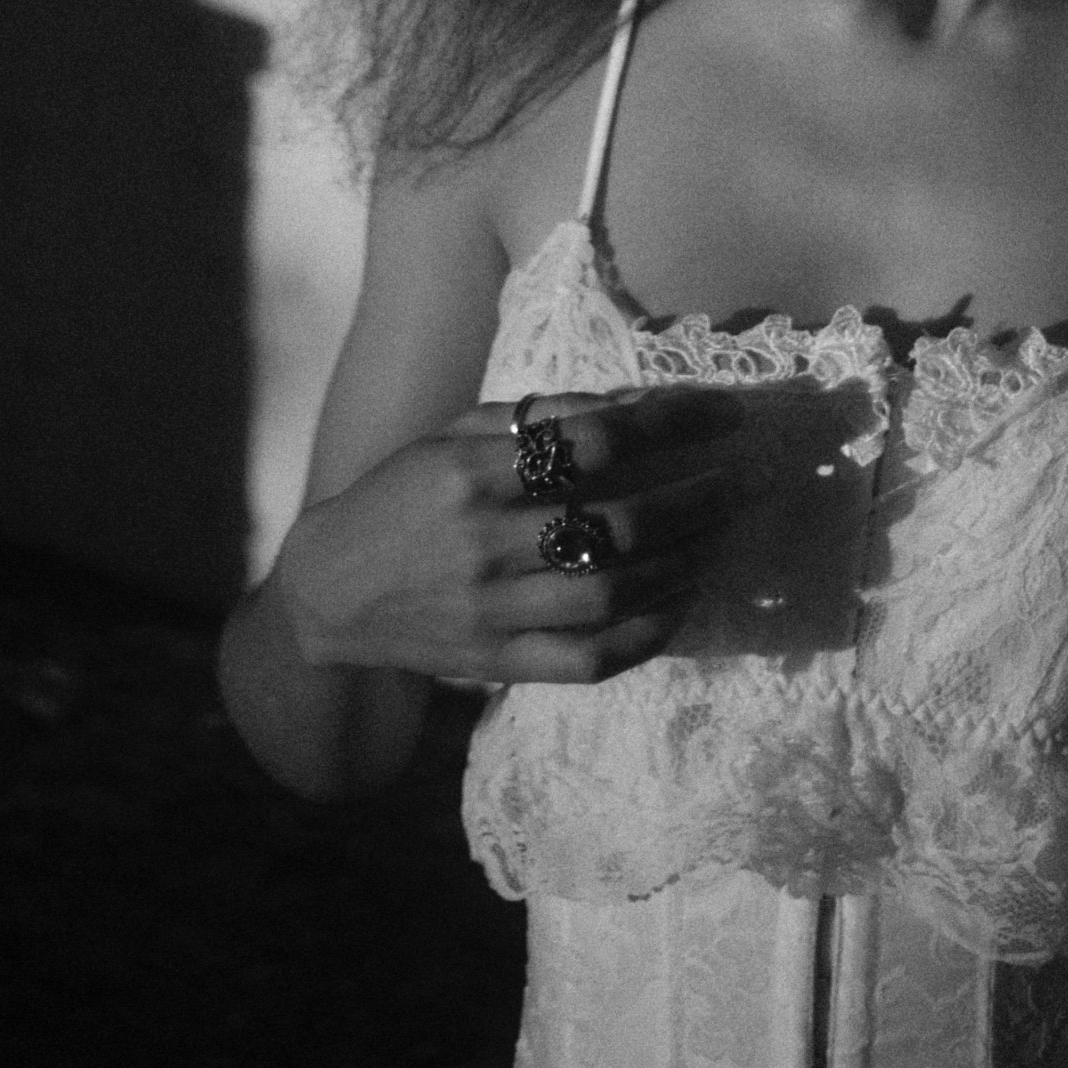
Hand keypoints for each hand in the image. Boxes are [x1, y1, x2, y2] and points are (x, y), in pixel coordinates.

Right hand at [278, 384, 740, 689]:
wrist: (331, 591)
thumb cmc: (405, 494)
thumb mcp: (457, 434)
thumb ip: (541, 415)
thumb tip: (635, 403)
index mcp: (472, 471)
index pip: (594, 442)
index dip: (671, 425)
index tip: (724, 417)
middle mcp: (484, 542)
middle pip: (616, 523)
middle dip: (693, 501)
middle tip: (736, 485)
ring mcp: (492, 611)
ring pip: (612, 591)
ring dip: (682, 563)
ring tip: (717, 539)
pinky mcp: (498, 664)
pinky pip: (591, 659)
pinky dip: (646, 634)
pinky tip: (680, 604)